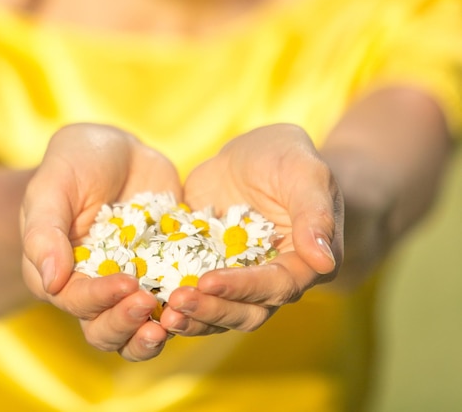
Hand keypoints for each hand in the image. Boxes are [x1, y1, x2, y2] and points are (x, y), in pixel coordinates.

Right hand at [20, 123, 181, 359]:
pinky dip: (187, 308)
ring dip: (153, 334)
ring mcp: (131, 281)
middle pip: (104, 329)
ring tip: (176, 319)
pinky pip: (175, 299)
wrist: (118, 149)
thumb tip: (51, 282)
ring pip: (138, 327)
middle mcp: (93, 285)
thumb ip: (44, 232)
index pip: (76, 301)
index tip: (126, 283)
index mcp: (60, 272)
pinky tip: (203, 298)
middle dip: (126, 324)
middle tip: (149, 302)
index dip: (99, 299)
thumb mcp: (52, 187)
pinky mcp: (163, 271)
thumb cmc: (74, 162)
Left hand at [160, 123, 342, 336]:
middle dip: (212, 309)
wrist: (255, 154)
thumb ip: (314, 213)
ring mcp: (238, 275)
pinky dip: (173, 297)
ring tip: (161, 311)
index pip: (276, 286)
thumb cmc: (289, 158)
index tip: (209, 281)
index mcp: (304, 263)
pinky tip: (146, 295)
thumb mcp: (305, 174)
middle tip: (177, 302)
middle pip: (246, 310)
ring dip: (192, 314)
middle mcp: (272, 278)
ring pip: (219, 309)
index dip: (244, 287)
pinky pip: (193, 290)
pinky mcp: (208, 266)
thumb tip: (323, 260)